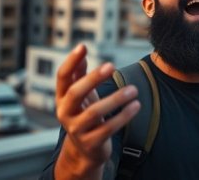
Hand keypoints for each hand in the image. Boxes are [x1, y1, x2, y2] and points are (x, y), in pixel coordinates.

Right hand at [55, 44, 140, 176]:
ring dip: (116, 99)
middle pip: (75, 93)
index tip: (83, 46)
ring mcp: (76, 129)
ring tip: (134, 89)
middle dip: (93, 78)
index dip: (71, 61)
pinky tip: (136, 106)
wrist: (84, 151)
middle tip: (112, 66)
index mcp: (62, 98)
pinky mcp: (91, 142)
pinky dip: (123, 116)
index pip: (62, 77)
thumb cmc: (84, 115)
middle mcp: (65, 113)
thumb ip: (79, 74)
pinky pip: (108, 128)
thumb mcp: (81, 95)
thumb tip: (81, 48)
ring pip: (95, 112)